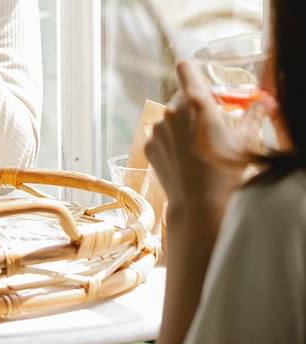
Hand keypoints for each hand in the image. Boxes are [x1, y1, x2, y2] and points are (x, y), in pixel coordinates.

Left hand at [145, 62, 242, 214]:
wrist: (199, 203)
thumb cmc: (226, 170)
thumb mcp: (245, 140)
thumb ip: (253, 115)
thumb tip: (266, 101)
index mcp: (197, 103)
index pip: (186, 70)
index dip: (189, 69)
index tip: (190, 70)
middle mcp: (172, 111)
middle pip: (181, 98)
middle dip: (194, 106)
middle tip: (209, 124)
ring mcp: (157, 129)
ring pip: (170, 118)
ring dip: (181, 125)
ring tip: (198, 146)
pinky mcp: (148, 146)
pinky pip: (161, 136)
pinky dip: (171, 142)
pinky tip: (184, 158)